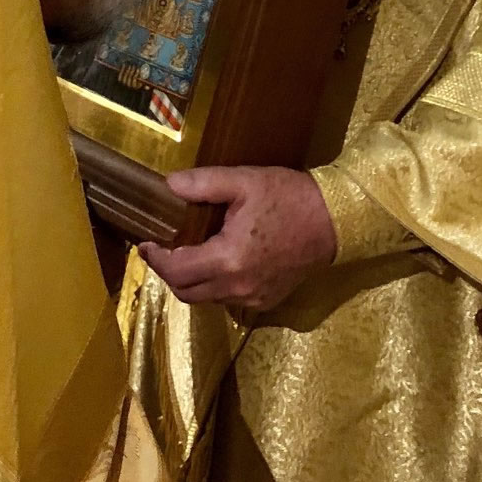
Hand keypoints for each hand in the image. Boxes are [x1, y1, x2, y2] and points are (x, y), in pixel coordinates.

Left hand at [138, 166, 335, 312]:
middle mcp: (238, 287)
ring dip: (191, 281)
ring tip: (187, 254)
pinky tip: (217, 263)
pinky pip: (229, 300)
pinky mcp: (267, 301)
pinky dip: (214, 287)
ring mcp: (254, 298)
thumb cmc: (289, 197)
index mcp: (228, 259)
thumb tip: (168, 185)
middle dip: (169, 273)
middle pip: (186, 293)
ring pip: (207, 300)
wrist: (335, 221)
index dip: (156, 260)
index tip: (145, 243)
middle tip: (162, 249)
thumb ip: (203, 184)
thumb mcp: (245, 181)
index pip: (176, 271)